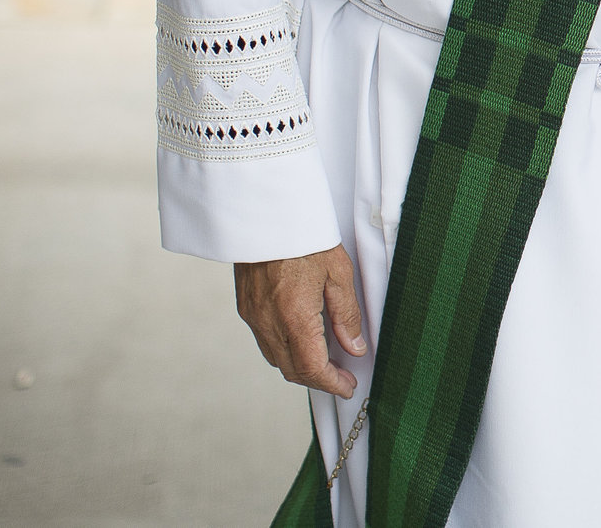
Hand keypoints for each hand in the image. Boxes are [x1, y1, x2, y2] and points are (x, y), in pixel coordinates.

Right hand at [235, 244, 365, 395]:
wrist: (264, 213)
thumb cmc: (304, 237)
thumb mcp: (338, 272)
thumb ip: (346, 314)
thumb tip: (354, 347)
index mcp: (294, 316)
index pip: (311, 368)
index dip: (331, 383)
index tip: (347, 387)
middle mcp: (268, 322)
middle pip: (292, 370)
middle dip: (318, 379)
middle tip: (342, 377)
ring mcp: (253, 316)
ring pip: (276, 359)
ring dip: (300, 366)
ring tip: (326, 360)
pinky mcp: (246, 307)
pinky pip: (264, 342)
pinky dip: (285, 350)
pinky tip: (302, 339)